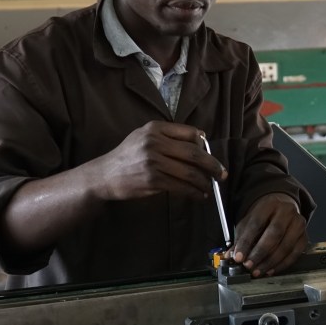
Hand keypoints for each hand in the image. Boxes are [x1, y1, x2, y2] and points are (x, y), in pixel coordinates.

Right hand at [93, 121, 225, 200]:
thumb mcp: (144, 137)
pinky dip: (194, 193)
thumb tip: (201, 143)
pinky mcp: (153, 179)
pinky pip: (181, 186)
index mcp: (156, 128)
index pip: (191, 133)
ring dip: (204, 182)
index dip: (205, 146)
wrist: (103, 176)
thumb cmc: (127, 157)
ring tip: (209, 188)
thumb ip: (168, 137)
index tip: (211, 156)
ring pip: (190, 172)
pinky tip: (198, 196)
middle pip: (195, 153)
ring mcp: (153, 161)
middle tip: (222, 174)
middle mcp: (155, 142)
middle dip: (212, 165)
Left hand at [231, 193, 308, 276]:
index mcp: (269, 204)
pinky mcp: (304, 237)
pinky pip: (295, 254)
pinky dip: (282, 265)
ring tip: (257, 271)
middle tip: (249, 265)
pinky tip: (270, 270)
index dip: (246, 242)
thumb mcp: (249, 222)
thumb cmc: (264, 218)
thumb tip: (231, 256)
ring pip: (286, 245)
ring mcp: (298, 224)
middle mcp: (286, 211)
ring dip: (270, 262)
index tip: (238, 257)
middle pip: (274, 233)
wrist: (282, 211)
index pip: (256, 223)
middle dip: (260, 252)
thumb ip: (240, 238)